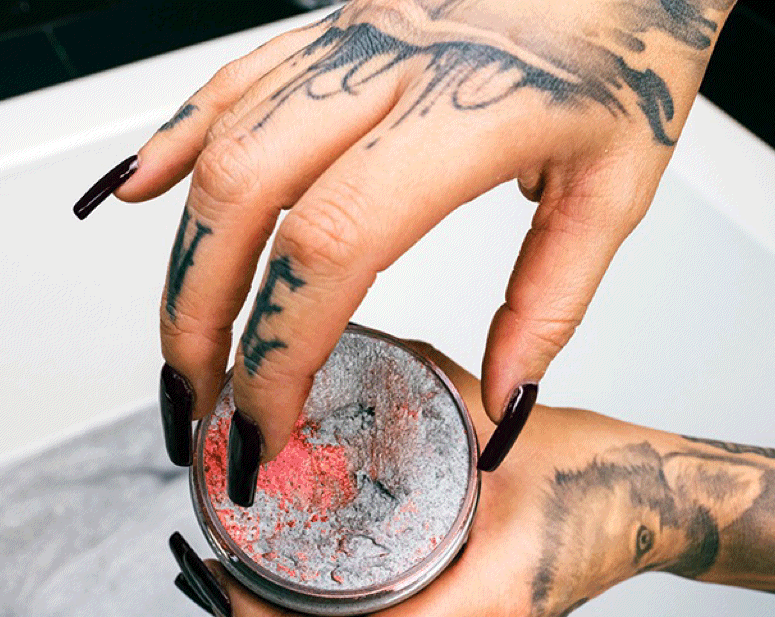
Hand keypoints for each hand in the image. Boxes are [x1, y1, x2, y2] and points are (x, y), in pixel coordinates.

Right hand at [82, 0, 734, 484]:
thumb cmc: (630, 41)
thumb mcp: (617, 186)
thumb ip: (550, 303)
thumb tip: (500, 401)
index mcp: (465, 116)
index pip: (330, 248)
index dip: (280, 350)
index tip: (268, 420)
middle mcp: (387, 68)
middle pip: (243, 199)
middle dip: (199, 317)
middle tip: (197, 396)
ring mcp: (347, 39)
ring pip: (220, 145)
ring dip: (182, 256)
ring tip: (180, 337)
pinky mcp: (332, 26)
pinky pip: (230, 80)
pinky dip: (175, 141)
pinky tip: (144, 192)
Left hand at [167, 341, 774, 616]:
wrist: (653, 506)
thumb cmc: (595, 477)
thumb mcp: (501, 428)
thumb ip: (424, 386)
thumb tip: (350, 348)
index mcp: (477, 607)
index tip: (220, 587)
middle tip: (201, 573)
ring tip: (229, 576)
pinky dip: (326, 616)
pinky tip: (295, 576)